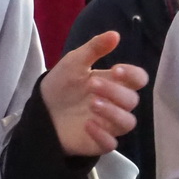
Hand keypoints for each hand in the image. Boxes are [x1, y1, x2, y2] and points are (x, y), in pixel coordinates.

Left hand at [40, 31, 149, 156]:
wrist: (40, 109)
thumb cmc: (61, 84)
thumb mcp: (74, 62)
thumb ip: (94, 48)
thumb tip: (115, 34)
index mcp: (115, 82)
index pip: (138, 79)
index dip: (133, 75)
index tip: (116, 70)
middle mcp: (116, 104)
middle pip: (132, 101)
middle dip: (114, 92)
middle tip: (91, 85)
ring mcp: (109, 124)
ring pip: (127, 123)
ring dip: (113, 112)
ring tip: (92, 104)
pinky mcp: (99, 142)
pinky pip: (111, 144)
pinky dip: (102, 135)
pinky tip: (87, 125)